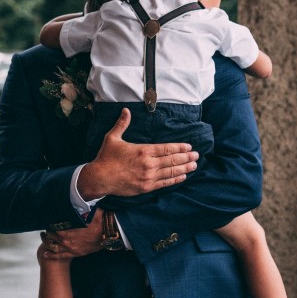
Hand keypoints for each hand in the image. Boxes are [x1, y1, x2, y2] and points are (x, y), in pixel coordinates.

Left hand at [42, 209, 105, 258]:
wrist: (109, 233)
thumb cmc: (99, 220)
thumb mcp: (87, 209)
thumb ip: (77, 205)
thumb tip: (73, 195)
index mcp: (67, 229)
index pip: (52, 226)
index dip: (49, 223)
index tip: (48, 220)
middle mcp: (66, 240)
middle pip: (50, 236)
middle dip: (47, 231)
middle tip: (46, 228)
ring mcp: (70, 248)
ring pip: (52, 246)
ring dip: (46, 242)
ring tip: (43, 238)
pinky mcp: (75, 254)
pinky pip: (60, 256)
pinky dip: (51, 255)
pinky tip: (45, 254)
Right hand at [76, 108, 198, 199]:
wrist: (99, 178)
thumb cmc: (106, 157)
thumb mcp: (112, 138)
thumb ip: (122, 124)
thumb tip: (126, 110)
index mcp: (143, 151)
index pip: (166, 148)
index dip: (179, 147)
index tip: (189, 147)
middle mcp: (148, 164)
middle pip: (172, 160)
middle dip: (186, 157)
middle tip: (197, 155)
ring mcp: (148, 177)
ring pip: (170, 172)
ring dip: (184, 168)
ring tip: (194, 165)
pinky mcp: (146, 187)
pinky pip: (164, 183)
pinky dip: (174, 180)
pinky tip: (182, 177)